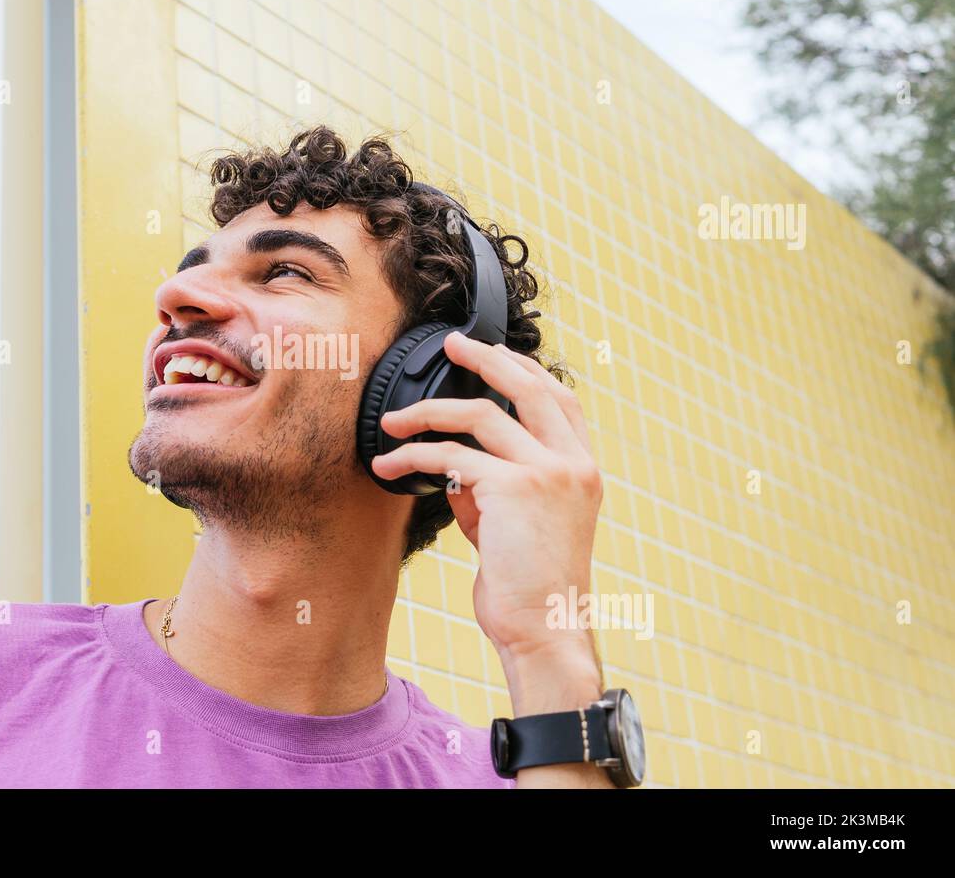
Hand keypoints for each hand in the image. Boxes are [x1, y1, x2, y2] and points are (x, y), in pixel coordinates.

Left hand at [371, 331, 602, 661]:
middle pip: (531, 386)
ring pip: (481, 415)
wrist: (543, 630)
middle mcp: (573, 465)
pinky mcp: (514, 488)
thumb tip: (454, 464)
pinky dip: (415, 456)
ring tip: (392, 421)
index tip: (490, 354)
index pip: (559, 400)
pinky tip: (390, 467)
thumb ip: (494, 488)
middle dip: (486, 357)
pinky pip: (452, 456)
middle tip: (451, 344)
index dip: (525, 370)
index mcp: (583, 470)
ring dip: (427, 413)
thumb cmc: (529, 587)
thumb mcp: (518, 525)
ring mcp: (548, 472)